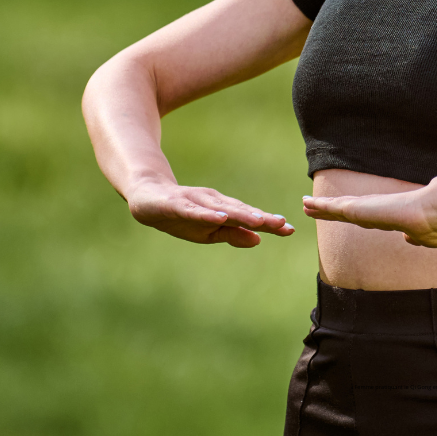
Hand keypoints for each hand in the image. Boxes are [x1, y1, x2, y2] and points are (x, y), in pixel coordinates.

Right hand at [128, 178, 294, 246]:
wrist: (147, 197)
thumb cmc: (182, 216)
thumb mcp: (208, 232)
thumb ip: (232, 234)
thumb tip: (258, 240)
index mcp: (222, 211)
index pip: (249, 218)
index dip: (268, 223)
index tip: (290, 230)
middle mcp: (214, 202)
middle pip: (240, 211)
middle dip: (261, 218)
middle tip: (282, 224)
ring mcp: (196, 201)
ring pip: (221, 209)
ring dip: (241, 214)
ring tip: (259, 221)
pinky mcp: (177, 203)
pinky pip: (193, 210)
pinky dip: (207, 214)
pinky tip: (219, 217)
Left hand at [302, 187, 436, 247]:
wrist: (433, 215)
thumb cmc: (435, 226)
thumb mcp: (425, 239)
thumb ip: (415, 239)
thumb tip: (409, 240)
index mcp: (388, 217)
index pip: (364, 216)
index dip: (352, 215)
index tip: (342, 213)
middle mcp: (374, 209)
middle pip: (346, 209)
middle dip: (330, 208)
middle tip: (315, 206)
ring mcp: (366, 208)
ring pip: (336, 207)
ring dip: (320, 205)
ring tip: (305, 203)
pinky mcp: (358, 209)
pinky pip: (333, 207)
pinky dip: (319, 205)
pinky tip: (307, 204)